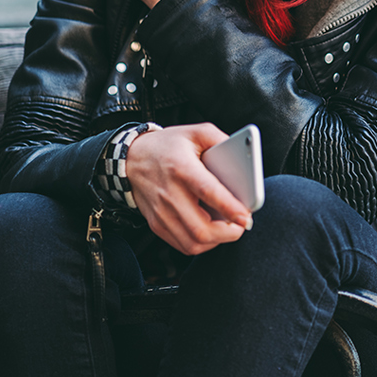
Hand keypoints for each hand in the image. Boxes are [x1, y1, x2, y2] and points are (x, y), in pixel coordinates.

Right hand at [125, 123, 253, 254]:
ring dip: (217, 241)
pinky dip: (202, 244)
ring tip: (229, 228)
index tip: (246, 216)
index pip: (207, 192)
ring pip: (192, 243)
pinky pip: (182, 245)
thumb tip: (244, 155)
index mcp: (181, 168)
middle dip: (228, 233)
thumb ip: (220, 139)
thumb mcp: (195, 132)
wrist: (130, 159)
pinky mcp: (157, 224)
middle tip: (242, 224)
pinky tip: (212, 232)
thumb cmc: (167, 146)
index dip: (229, 207)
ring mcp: (161, 213)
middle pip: (200, 228)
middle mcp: (169, 194)